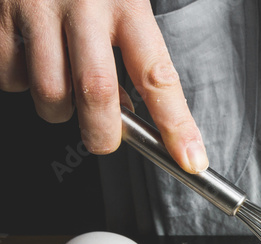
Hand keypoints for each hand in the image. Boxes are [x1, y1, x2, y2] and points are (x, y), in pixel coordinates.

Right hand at [0, 0, 206, 171]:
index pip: (159, 76)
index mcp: (127, 3)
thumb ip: (131, 48)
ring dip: (60, 109)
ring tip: (65, 88)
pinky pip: (10, 76)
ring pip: (49, 93)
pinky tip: (32, 61)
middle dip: (103, 133)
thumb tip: (133, 108)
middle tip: (104, 140)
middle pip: (97, 94)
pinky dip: (21, 83)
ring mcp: (34, 9)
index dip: (177, 125)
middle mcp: (82, 5)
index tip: (191, 159)